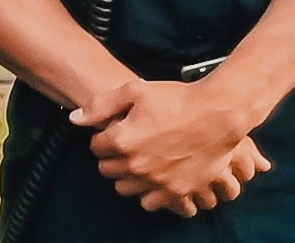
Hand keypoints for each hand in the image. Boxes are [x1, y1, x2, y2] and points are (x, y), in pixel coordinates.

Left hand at [73, 77, 269, 214]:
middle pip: (107, 170)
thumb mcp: (134, 91)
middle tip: (127, 145)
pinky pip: (151, 203)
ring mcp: (158, 181)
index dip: (104, 136)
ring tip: (139, 162)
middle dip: (112, 157)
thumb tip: (75, 119)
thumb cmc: (176, 99)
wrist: (219, 114)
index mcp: (122, 140)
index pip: (96, 147)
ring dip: (128, 177)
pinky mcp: (178, 191)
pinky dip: (149, 193)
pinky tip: (155, 177)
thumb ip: (100, 106)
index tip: (115, 130)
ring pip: (125, 189)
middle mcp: (137, 165)